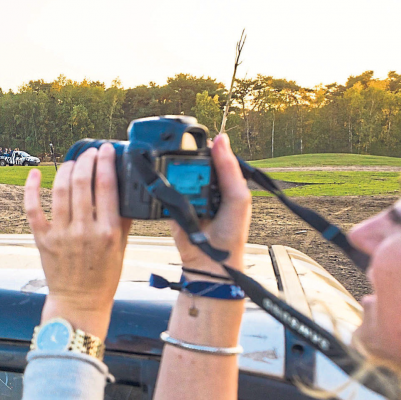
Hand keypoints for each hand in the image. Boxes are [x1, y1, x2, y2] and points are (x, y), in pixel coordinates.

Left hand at [25, 144, 131, 338]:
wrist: (80, 301)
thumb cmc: (103, 276)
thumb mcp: (122, 247)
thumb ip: (123, 219)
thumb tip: (124, 188)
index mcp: (108, 231)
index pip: (107, 186)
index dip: (105, 162)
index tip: (106, 150)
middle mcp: (84, 230)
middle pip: (83, 182)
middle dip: (87, 160)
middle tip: (90, 153)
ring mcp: (61, 234)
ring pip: (60, 190)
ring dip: (66, 169)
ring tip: (72, 162)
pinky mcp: (42, 239)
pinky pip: (32, 208)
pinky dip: (31, 188)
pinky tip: (35, 173)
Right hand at [168, 133, 250, 272]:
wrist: (210, 260)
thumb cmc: (231, 233)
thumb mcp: (237, 197)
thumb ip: (229, 169)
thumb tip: (221, 139)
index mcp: (223, 181)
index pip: (213, 155)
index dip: (205, 146)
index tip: (194, 139)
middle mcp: (205, 186)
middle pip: (191, 162)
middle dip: (184, 158)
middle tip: (178, 154)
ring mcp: (187, 195)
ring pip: (176, 174)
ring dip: (172, 171)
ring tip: (172, 169)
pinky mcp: (172, 205)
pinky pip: (164, 190)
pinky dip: (163, 185)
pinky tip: (163, 181)